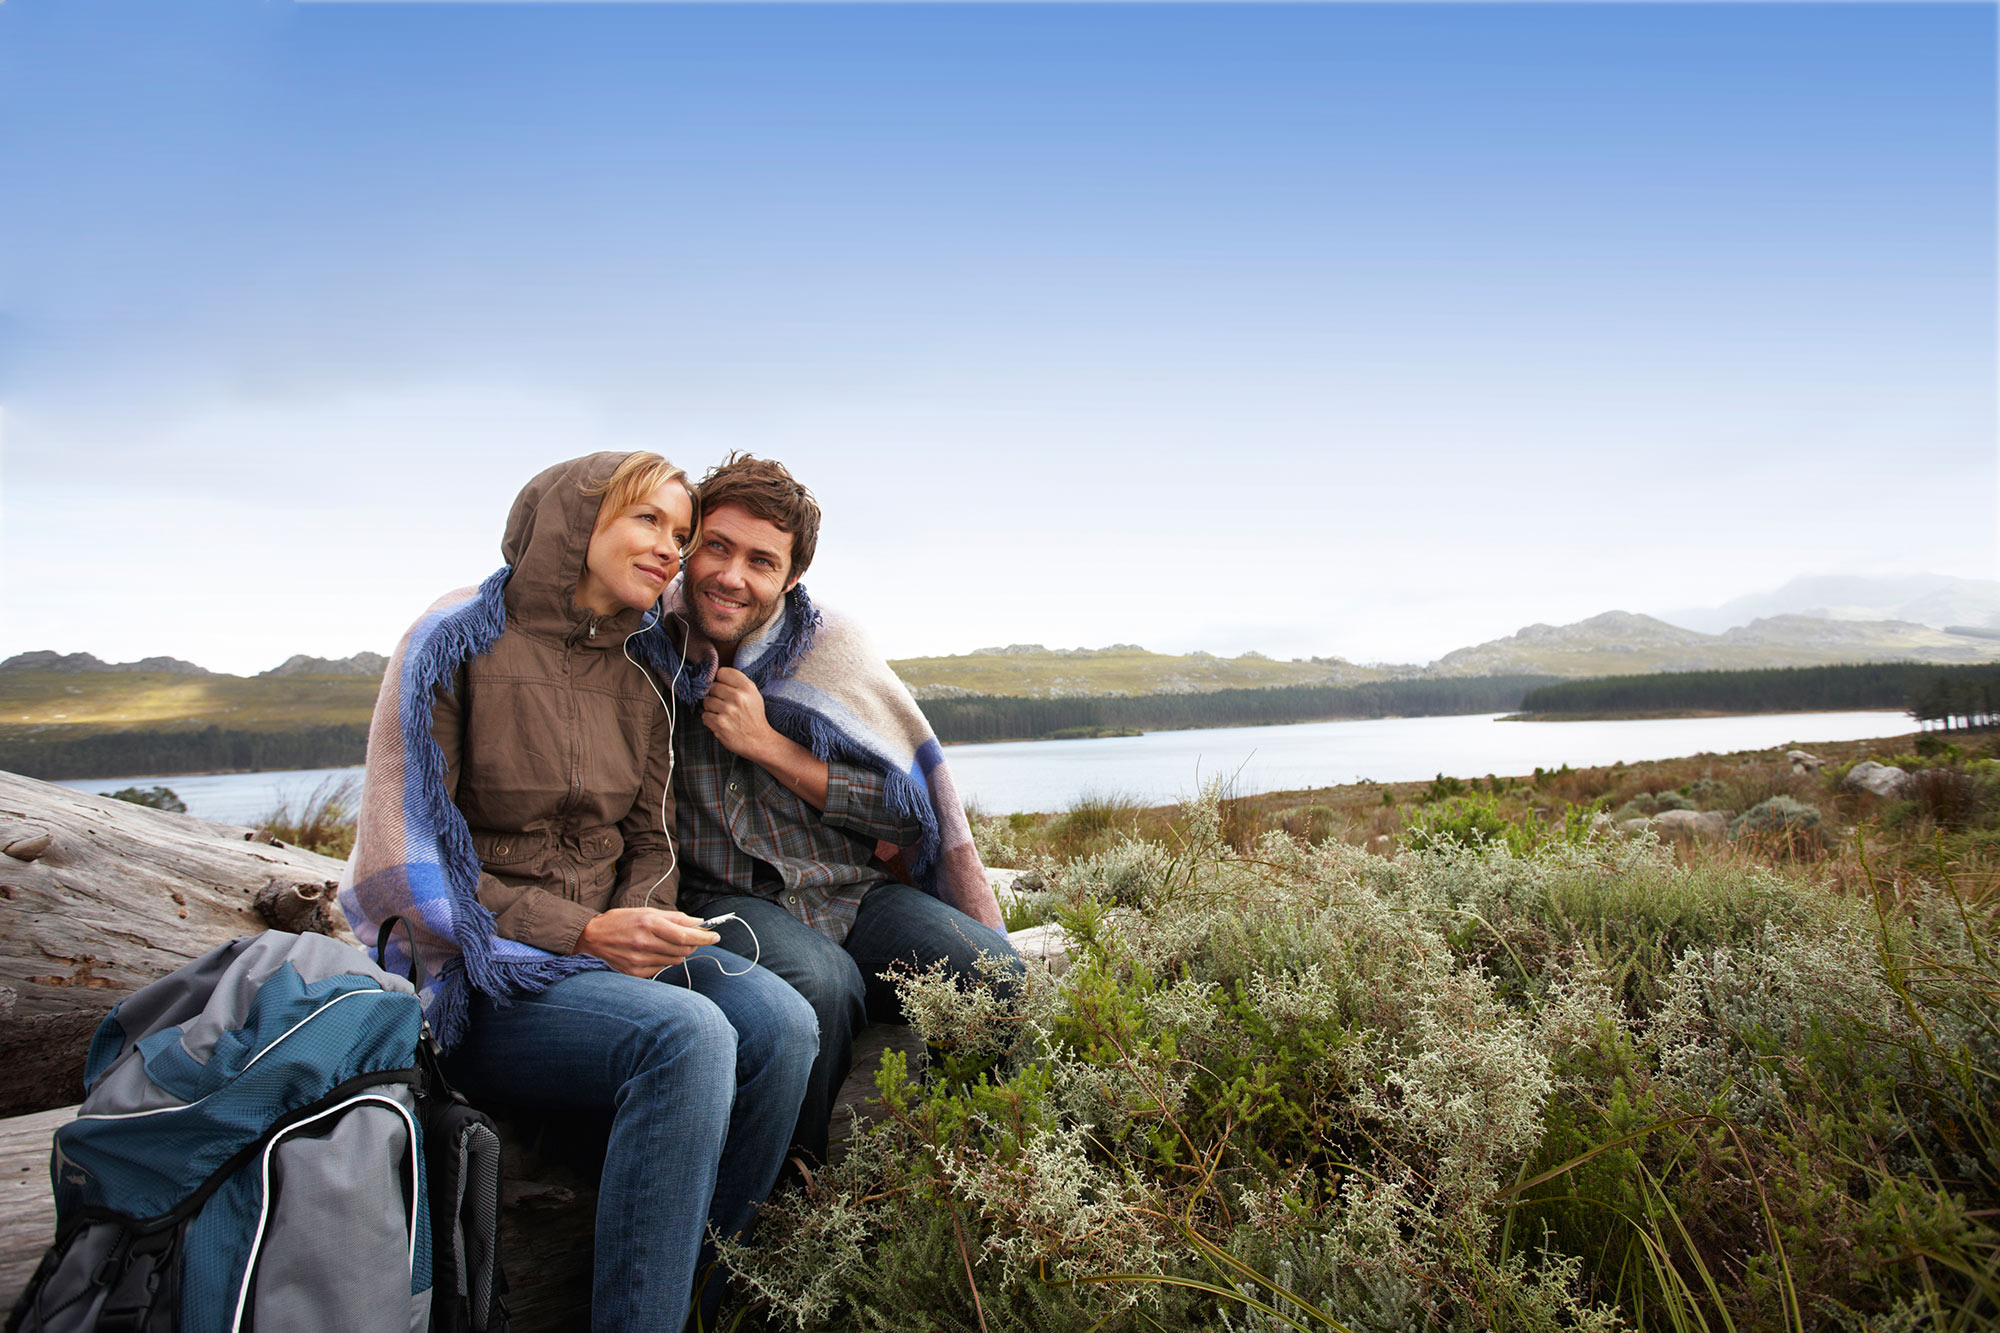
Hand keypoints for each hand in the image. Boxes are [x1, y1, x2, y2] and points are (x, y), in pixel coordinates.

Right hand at [576, 908, 717, 976]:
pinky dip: (664, 961)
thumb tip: (699, 922)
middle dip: (693, 944)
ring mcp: (640, 960)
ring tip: (666, 944)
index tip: (715, 936)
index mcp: (649, 924)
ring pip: (675, 960)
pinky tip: (653, 953)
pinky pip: (661, 969)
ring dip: (679, 952)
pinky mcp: (635, 973)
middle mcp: (645, 943)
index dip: (704, 937)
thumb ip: (675, 918)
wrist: (591, 938)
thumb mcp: (647, 912)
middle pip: (684, 949)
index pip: (686, 935)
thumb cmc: (621, 921)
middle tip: (691, 938)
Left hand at [702, 667, 778, 761]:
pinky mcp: (720, 723)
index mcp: (747, 687)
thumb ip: (738, 683)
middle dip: (716, 695)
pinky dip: (710, 720)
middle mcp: (737, 697)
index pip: (722, 672)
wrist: (759, 740)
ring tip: (723, 714)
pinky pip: (704, 716)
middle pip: (713, 687)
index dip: (721, 681)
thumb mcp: (753, 695)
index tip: (724, 688)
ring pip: (706, 701)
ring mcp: (728, 710)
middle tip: (725, 704)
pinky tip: (720, 723)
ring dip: (712, 709)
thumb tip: (716, 677)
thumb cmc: (754, 717)